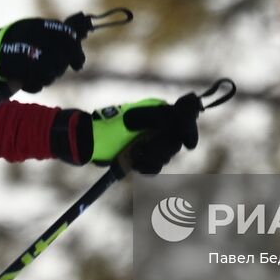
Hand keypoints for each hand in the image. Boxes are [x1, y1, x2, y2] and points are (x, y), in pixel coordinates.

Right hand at [0, 15, 86, 92]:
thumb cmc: (13, 42)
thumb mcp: (33, 29)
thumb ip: (55, 32)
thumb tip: (80, 35)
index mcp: (39, 26)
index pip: (69, 38)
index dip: (76, 53)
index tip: (78, 65)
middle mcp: (34, 38)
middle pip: (61, 60)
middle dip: (59, 68)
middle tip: (53, 71)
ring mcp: (27, 55)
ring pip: (51, 74)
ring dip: (46, 78)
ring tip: (38, 75)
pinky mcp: (19, 70)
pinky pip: (36, 84)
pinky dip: (33, 85)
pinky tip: (26, 80)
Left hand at [84, 94, 200, 174]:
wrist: (89, 143)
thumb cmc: (109, 128)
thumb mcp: (133, 119)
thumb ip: (156, 117)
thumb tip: (177, 117)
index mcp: (159, 112)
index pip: (184, 118)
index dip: (189, 130)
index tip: (189, 144)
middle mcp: (158, 125)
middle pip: (176, 141)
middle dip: (161, 148)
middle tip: (142, 148)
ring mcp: (151, 141)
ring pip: (166, 156)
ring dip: (152, 159)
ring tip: (134, 155)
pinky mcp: (145, 156)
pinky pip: (156, 166)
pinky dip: (147, 167)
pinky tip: (135, 164)